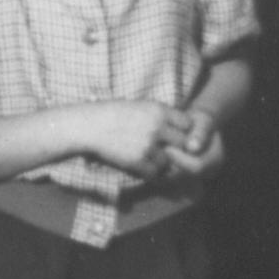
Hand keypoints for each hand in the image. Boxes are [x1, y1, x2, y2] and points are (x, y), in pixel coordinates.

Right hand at [78, 100, 209, 178]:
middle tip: (168, 150)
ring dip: (162, 162)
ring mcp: (147, 145)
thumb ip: (160, 115)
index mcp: (158, 110)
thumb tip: (180, 126)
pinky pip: (154, 172)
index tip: (177, 134)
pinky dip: (150, 172)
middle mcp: (156, 127)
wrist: (90, 125)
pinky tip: (142, 165)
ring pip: (169, 161)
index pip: (188, 123)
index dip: (184, 130)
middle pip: (183, 143)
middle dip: (177, 148)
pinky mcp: (137, 160)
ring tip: (150, 158)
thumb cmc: (113, 113)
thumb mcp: (139, 106)